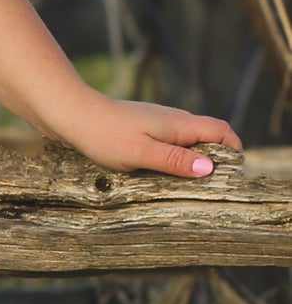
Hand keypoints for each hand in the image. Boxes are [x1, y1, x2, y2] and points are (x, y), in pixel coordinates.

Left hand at [50, 89, 241, 180]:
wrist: (69, 113)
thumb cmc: (104, 134)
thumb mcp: (142, 152)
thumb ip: (175, 160)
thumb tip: (210, 168)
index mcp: (179, 124)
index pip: (221, 130)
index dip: (234, 150)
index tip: (232, 175)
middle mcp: (172, 121)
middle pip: (207, 138)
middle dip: (214, 160)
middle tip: (210, 190)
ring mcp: (156, 124)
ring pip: (185, 142)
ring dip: (191, 162)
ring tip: (187, 190)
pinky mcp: (140, 131)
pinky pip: (166, 145)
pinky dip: (171, 160)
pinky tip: (160, 177)